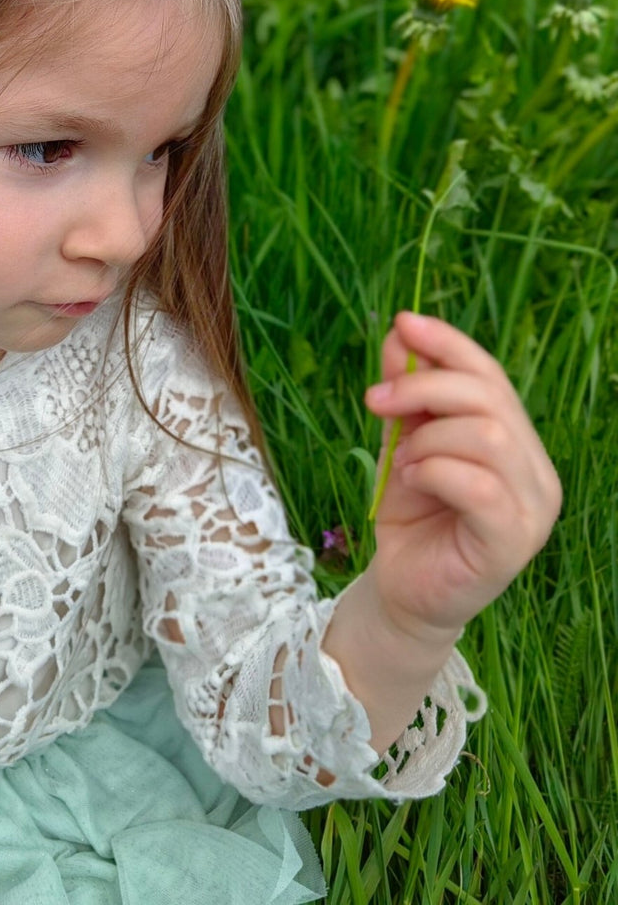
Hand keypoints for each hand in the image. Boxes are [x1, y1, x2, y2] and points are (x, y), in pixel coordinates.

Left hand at [363, 311, 562, 642]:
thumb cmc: (413, 515)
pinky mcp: (512, 542)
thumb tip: (399, 334)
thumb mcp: (403, 442)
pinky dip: (435, 471)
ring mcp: (533, 509)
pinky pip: (480, 486)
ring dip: (428, 437)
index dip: (448, 344)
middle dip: (423, 387)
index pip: (492, 375)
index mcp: (517, 441)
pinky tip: (413, 482)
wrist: (403, 588)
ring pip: (487, 435)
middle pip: (490, 398)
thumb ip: (407, 395)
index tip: (402, 322)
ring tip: (403, 460)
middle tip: (375, 399)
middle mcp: (537, 472)